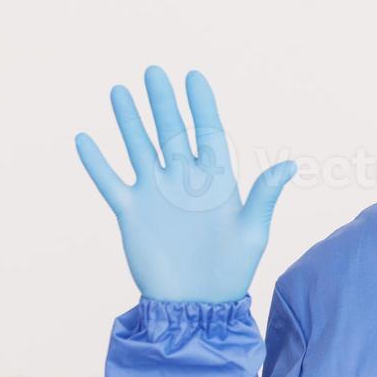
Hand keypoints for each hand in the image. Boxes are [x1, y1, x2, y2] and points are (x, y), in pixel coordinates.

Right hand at [75, 66, 295, 302]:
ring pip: (140, 148)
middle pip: (172, 131)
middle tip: (154, 71)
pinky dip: (97, 162)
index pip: (208, 132)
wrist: (197, 305)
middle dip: (163, 102)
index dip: (201, 105)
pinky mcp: (133, 213)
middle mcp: (184, 181)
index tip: (193, 76)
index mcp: (217, 181)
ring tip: (120, 91)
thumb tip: (291, 165)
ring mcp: (157, 195)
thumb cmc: (232, 270)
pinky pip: (111, 182)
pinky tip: (84, 138)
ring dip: (129, 121)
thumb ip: (264, 195)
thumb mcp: (252, 231)